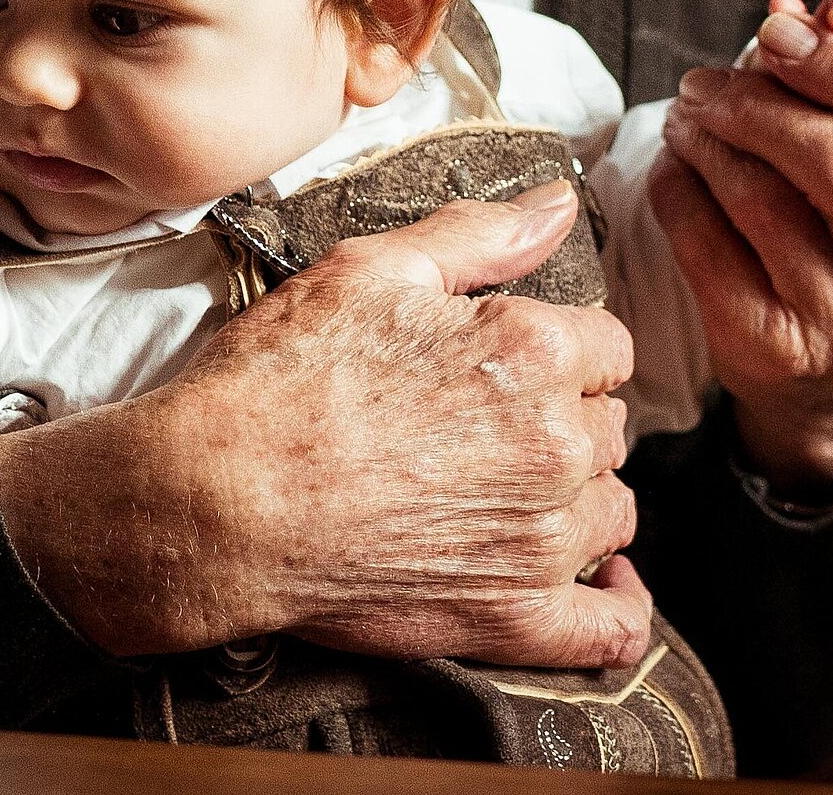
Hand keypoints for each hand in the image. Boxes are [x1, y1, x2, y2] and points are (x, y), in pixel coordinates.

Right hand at [0, 181, 651, 668]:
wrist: (214, 502)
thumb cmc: (278, 380)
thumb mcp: (368, 269)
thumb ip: (479, 235)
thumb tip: (558, 203)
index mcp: (533, 350)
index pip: (607, 345)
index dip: (561, 347)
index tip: (512, 363)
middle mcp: (555, 445)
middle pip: (608, 426)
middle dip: (563, 419)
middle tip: (485, 426)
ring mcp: (540, 540)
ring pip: (611, 511)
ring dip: (578, 500)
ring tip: (512, 495)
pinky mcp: (512, 617)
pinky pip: (609, 629)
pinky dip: (618, 608)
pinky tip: (605, 584)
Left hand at [655, 0, 832, 495]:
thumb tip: (802, 6)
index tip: (775, 28)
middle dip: (760, 98)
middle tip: (709, 76)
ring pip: (759, 196)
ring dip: (708, 134)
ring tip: (690, 109)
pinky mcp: (770, 348)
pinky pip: (702, 241)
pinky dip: (679, 184)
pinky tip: (677, 161)